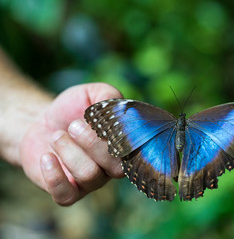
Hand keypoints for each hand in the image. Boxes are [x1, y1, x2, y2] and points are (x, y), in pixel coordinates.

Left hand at [20, 83, 124, 205]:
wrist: (43, 123)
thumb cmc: (73, 109)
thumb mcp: (91, 93)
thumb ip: (108, 95)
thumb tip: (116, 105)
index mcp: (125, 146)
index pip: (135, 151)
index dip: (119, 137)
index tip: (99, 120)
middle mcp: (113, 167)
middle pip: (115, 168)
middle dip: (92, 142)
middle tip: (74, 125)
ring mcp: (91, 182)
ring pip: (89, 175)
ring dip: (69, 151)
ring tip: (56, 136)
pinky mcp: (68, 192)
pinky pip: (66, 195)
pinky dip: (54, 175)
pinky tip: (47, 156)